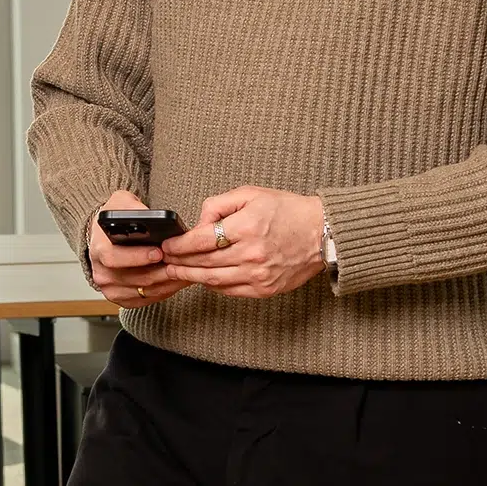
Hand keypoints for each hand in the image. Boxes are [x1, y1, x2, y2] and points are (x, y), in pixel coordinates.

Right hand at [86, 190, 183, 304]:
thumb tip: (150, 216)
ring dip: (168, 281)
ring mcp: (112, 288)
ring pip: (146, 290)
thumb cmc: (116, 220)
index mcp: (98, 249)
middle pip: (135, 278)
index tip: (159, 252)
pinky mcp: (123, 299)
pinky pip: (149, 298)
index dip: (138, 257)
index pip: (114, 258)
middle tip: (182, 262)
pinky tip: (178, 278)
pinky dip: (166, 290)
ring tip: (186, 269)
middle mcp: (102, 273)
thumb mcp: (121, 202)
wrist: (106, 237)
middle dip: (162, 271)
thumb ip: (133, 207)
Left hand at [162, 187, 327, 299]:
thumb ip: (220, 205)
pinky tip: (203, 279)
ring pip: (213, 280)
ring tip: (176, 272)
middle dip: (180, 261)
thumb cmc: (287, 210)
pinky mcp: (264, 289)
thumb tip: (198, 223)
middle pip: (204, 262)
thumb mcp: (252, 194)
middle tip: (164, 260)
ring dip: (191, 276)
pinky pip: (230, 291)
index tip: (168, 245)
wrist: (322, 234)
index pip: (201, 240)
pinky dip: (213, 286)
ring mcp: (258, 274)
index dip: (180, 245)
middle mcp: (252, 253)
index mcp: (248, 226)